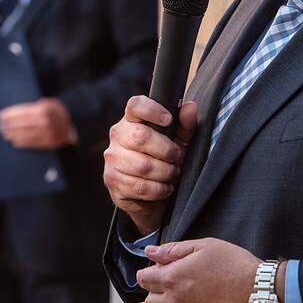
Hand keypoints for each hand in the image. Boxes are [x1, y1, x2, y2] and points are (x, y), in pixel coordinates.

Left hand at [0, 98, 74, 149]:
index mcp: (42, 110)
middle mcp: (44, 122)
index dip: (8, 115)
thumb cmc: (59, 110)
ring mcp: (47, 133)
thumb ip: (33, 106)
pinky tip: (14, 141)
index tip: (0, 116)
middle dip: (8, 125)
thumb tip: (15, 112)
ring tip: (4, 134)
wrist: (76, 121)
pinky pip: (32, 143)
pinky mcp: (50, 142)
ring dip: (12, 135)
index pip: (20, 113)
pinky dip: (22, 142)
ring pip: (25, 135)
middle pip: (20, 124)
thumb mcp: (48, 102)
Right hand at [103, 96, 197, 235]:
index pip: (136, 105)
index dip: (152, 110)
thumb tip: (191, 107)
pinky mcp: (112, 180)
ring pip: (143, 165)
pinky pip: (140, 186)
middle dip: (167, 151)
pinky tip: (164, 187)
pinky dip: (159, 189)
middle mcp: (118, 135)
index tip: (169, 120)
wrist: (149, 196)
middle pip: (141, 137)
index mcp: (132, 119)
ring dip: (165, 172)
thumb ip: (185, 125)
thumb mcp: (178, 141)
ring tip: (172, 174)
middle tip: (177, 158)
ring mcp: (112, 158)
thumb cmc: (163, 160)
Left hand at [139, 238, 279, 302]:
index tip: (157, 269)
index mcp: (173, 278)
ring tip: (191, 295)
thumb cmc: (236, 265)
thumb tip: (151, 252)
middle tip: (173, 282)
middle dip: (156, 292)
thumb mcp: (205, 246)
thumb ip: (174, 249)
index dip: (149, 272)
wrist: (262, 293)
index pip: (144, 279)